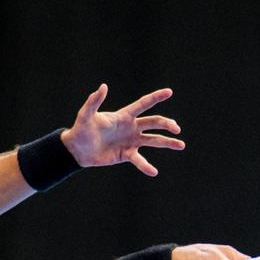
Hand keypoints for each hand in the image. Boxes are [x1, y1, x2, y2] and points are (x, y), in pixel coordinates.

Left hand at [62, 84, 183, 176]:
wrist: (77, 150)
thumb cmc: (81, 129)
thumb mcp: (86, 115)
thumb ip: (94, 101)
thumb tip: (103, 87)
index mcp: (124, 115)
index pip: (143, 104)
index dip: (156, 97)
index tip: (169, 92)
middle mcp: (131, 127)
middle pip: (153, 123)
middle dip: (166, 124)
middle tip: (176, 129)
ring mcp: (131, 141)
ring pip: (154, 140)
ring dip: (167, 143)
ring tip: (181, 145)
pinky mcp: (127, 155)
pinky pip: (139, 160)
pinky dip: (146, 166)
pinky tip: (153, 172)